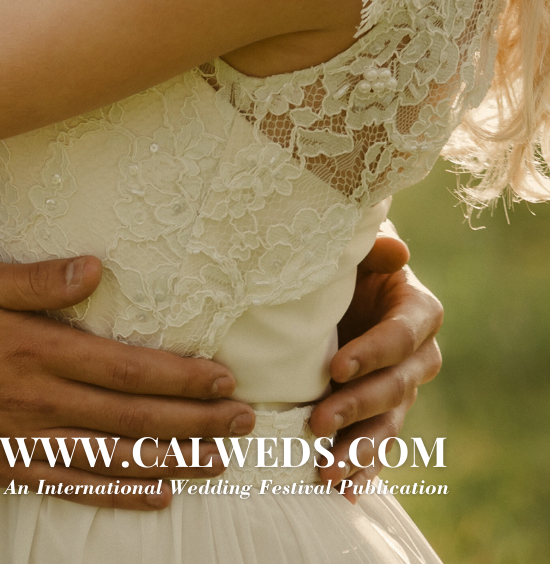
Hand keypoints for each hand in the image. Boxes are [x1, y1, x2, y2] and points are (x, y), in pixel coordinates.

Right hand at [0, 255, 255, 508]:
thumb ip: (35, 279)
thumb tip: (94, 270)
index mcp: (34, 350)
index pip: (126, 367)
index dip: (179, 376)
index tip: (222, 378)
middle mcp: (37, 402)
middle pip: (133, 417)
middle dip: (195, 421)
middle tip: (243, 421)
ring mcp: (22, 442)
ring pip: (114, 457)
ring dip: (172, 458)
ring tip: (217, 459)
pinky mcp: (5, 468)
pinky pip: (75, 486)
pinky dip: (121, 493)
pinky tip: (156, 493)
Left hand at [306, 228, 442, 486]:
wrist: (340, 283)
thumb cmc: (348, 259)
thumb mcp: (358, 247)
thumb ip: (375, 249)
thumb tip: (395, 250)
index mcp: (419, 311)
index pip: (401, 337)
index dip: (372, 353)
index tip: (335, 367)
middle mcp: (419, 356)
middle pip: (394, 388)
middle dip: (356, 407)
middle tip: (317, 421)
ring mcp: (403, 389)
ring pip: (388, 426)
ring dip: (359, 450)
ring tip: (327, 471)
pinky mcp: (383, 412)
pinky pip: (379, 446)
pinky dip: (363, 469)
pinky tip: (344, 489)